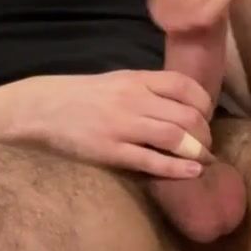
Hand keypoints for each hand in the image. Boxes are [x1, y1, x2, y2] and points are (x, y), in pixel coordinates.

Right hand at [0, 71, 213, 177]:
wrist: (43, 109)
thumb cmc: (84, 96)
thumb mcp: (117, 81)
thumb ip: (148, 88)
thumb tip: (183, 102)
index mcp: (135, 79)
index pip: (183, 84)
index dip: (203, 101)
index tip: (207, 114)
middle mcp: (132, 99)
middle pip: (184, 114)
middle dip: (204, 131)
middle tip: (207, 143)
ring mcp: (121, 126)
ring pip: (173, 137)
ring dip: (196, 150)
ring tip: (204, 158)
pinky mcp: (110, 151)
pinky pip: (150, 161)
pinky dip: (176, 168)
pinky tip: (192, 172)